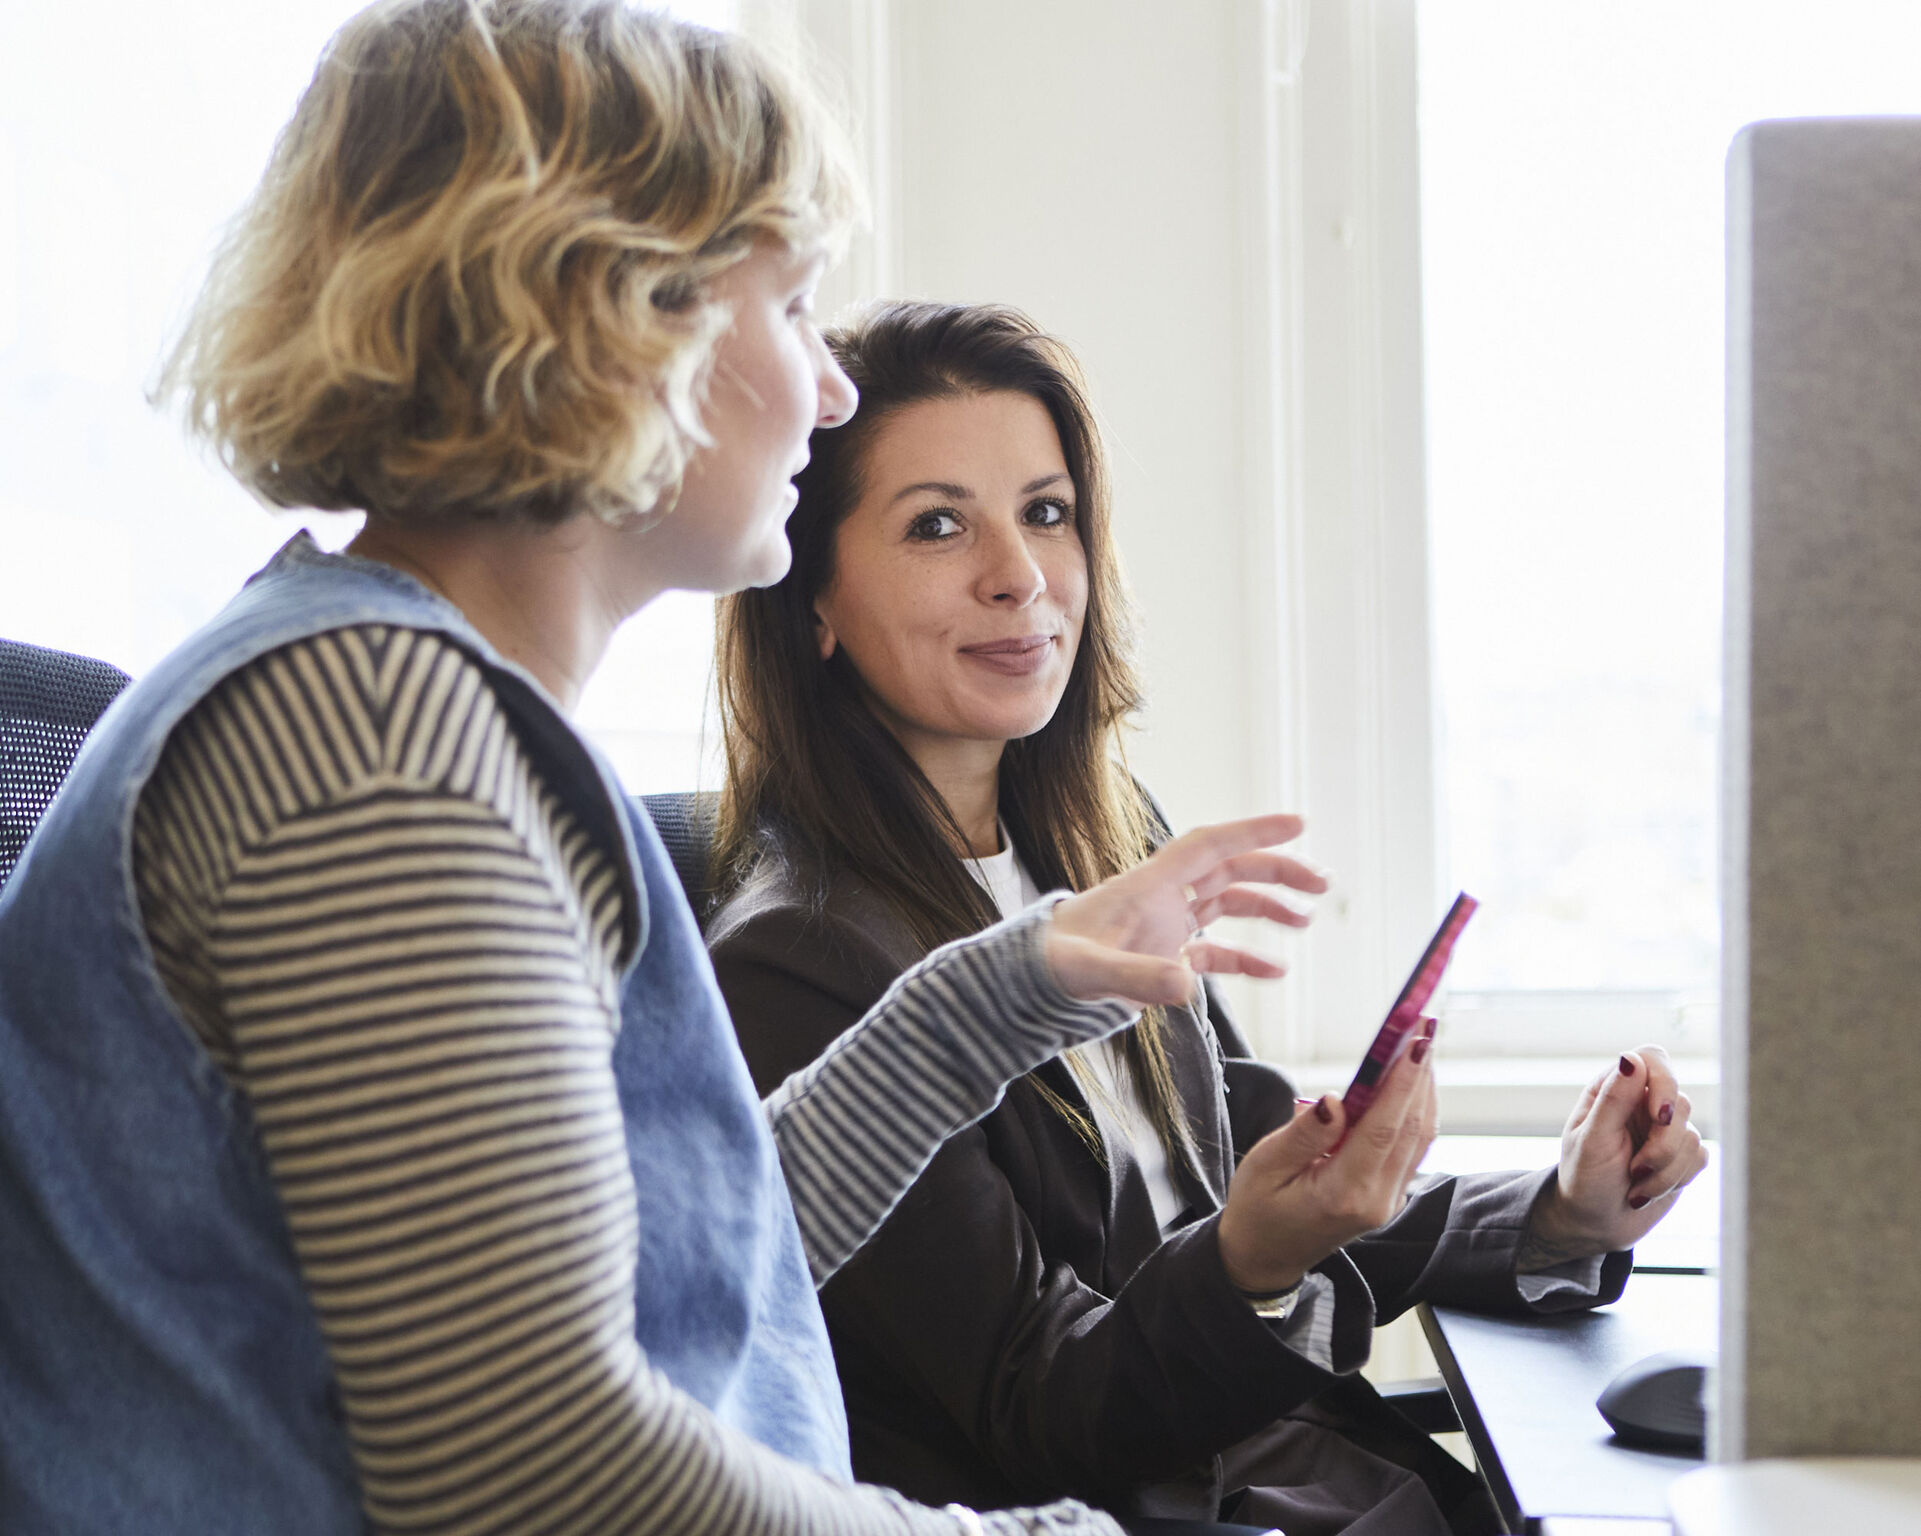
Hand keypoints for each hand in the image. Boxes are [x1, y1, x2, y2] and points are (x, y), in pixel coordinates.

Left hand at [1044, 813, 1326, 1005]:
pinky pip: (1215, 949)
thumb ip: (1137, 975)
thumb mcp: (1089, 971)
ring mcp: (1165, 925)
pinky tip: (1276, 969)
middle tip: (1320, 883)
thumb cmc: (1051, 965)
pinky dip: (1246, 956)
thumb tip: (1188, 983)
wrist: (1028, 984)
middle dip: (1275, 869)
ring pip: (1227, 903)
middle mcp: (1162, 898)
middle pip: (1229, 869)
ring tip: (1306, 920)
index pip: (1210, 845)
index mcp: (1148, 886)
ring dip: (1267, 906)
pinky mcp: (1164, 955)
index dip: (1253, 831)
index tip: (1298, 824)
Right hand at [1216, 1031, 1439, 1293]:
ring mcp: (1390, 1200)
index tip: (1416, 1040)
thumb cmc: (1258, 1209)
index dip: (1403, 1081)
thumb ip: (1303, 1135)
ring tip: (1420, 1041)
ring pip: (1420, 1135)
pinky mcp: (1391, 1194)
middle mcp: (1378, 1200)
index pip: (1383, 1128)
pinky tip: (1410, 1079)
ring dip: (1423, 1086)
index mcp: (1345, 1193)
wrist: (1265, 1256)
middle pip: (1412, 1127)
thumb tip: (1334, 1099)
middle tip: (1423, 1024)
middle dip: (1420, 1071)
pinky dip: (1415, 1107)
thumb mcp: (1265, 1166)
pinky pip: (1413, 1146)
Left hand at [1524, 1045, 1708, 1265]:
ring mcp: (1664, 1129)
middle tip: (1634, 1169)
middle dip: (1662, 1145)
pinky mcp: (1682, 1156)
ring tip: (1634, 1185)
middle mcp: (1641, 1103)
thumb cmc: (1584, 1178)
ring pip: (1693, 1136)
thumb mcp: (1592, 1140)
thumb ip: (1613, 1099)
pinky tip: (1647, 1191)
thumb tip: (1631, 1057)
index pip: (1653, 1059)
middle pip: (1679, 1103)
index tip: (1657, 1117)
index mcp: (1613, 1088)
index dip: (1665, 1083)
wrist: (1593, 1224)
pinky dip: (1674, 1180)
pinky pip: (1700, 1159)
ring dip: (1664, 1170)